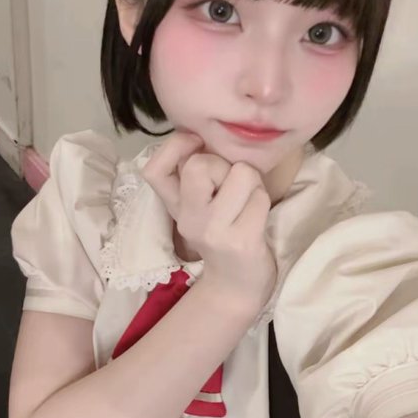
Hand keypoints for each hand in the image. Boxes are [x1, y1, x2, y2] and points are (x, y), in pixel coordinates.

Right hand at [141, 130, 276, 308]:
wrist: (237, 284)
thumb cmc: (225, 230)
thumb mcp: (202, 203)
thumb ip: (197, 171)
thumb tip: (203, 133)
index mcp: (175, 205)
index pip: (153, 170)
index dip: (174, 146)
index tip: (197, 143)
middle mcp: (188, 219)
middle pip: (199, 165)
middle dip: (224, 164)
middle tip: (231, 184)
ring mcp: (213, 231)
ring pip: (241, 174)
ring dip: (252, 181)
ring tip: (248, 199)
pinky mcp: (241, 241)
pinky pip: (259, 198)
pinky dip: (263, 200)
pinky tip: (257, 217)